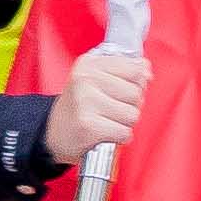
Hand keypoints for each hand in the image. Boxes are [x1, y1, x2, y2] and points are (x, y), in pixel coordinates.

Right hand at [54, 38, 154, 163]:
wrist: (53, 133)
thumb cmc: (79, 106)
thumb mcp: (95, 79)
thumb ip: (124, 70)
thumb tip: (147, 71)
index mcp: (90, 63)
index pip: (136, 68)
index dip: (138, 83)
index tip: (125, 89)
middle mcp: (86, 79)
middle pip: (136, 93)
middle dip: (130, 105)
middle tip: (112, 109)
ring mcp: (86, 102)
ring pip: (132, 114)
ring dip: (125, 123)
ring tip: (108, 120)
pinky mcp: (89, 126)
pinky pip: (124, 132)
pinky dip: (120, 137)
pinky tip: (106, 133)